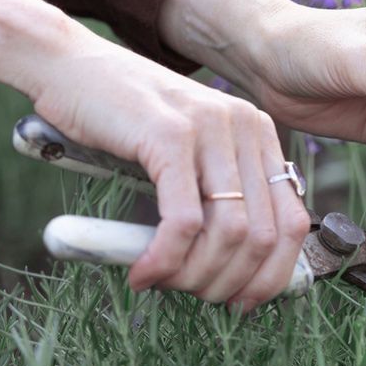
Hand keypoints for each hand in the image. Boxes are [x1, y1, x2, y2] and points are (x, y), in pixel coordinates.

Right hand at [0, 0, 309, 311]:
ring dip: (197, 275)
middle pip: (264, 234)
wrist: (72, 65)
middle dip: (231, 281)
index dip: (274, 273)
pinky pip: (183, 221)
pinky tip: (144, 272)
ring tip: (165, 283)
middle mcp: (246, 128)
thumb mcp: (188, 153)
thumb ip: (215, 194)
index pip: (293, 220)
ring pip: (230, 232)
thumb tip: (235, 270)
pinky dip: (165, 259)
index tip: (243, 300)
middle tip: (195, 295)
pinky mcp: (170, 136)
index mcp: (259, 134)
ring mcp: (211, 129)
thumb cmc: (124, 118)